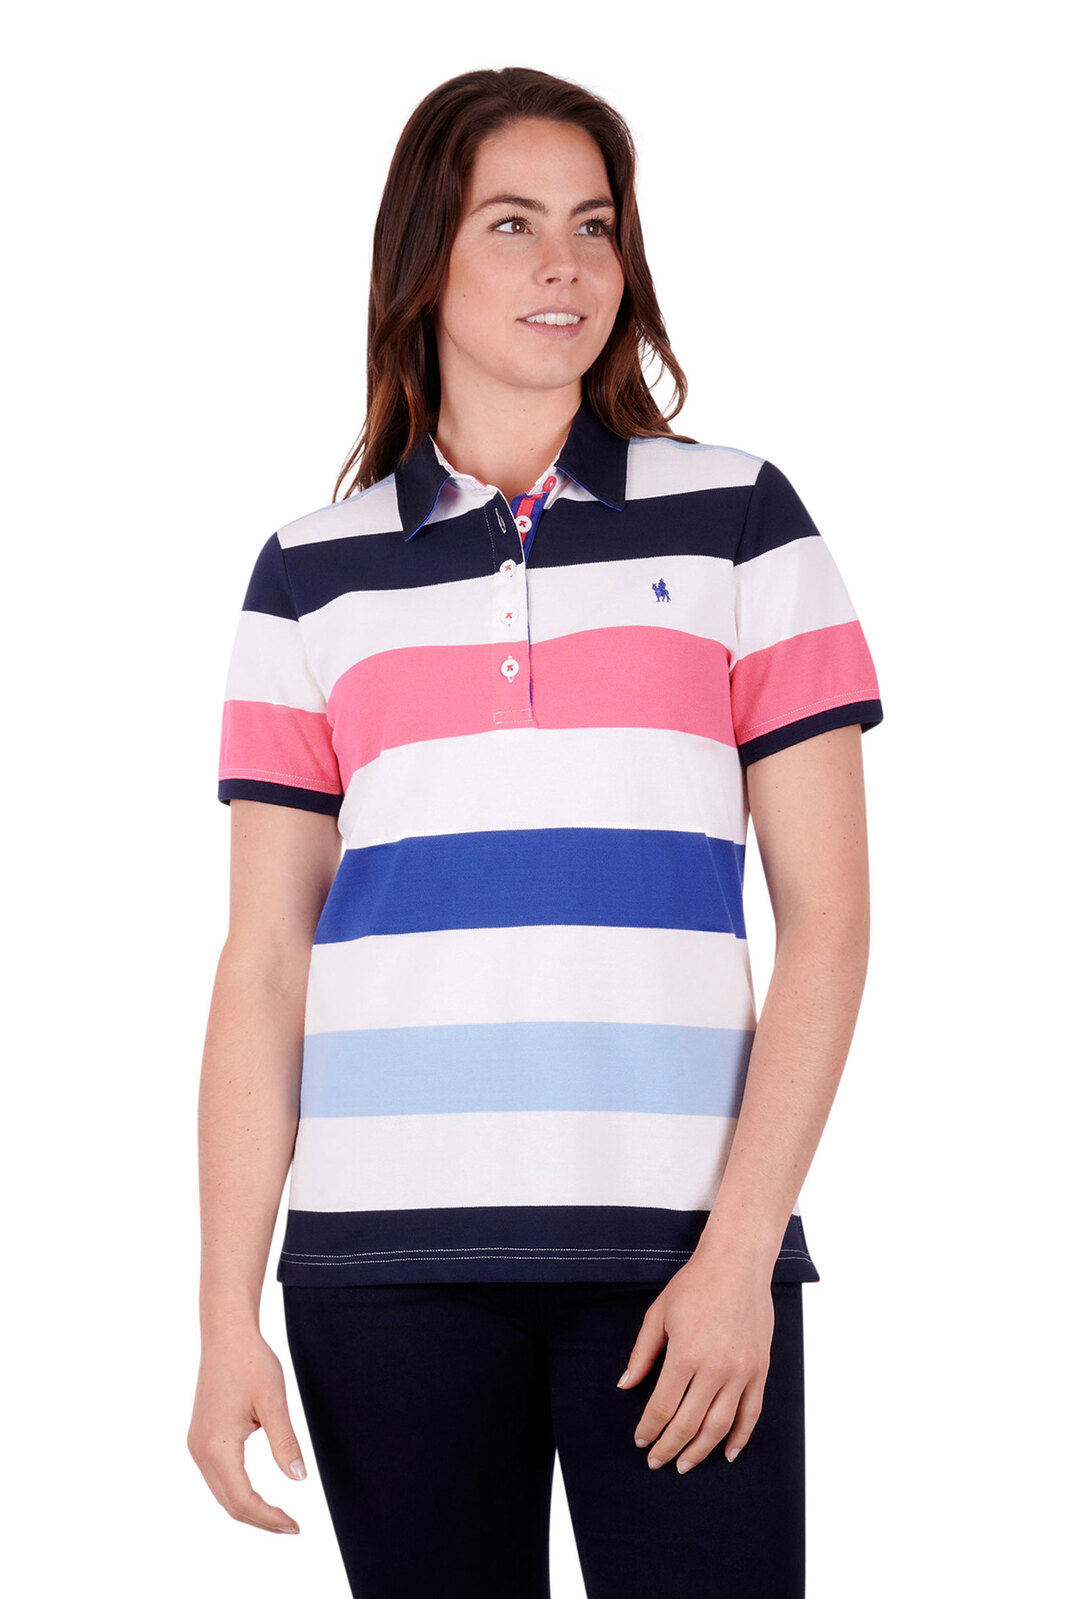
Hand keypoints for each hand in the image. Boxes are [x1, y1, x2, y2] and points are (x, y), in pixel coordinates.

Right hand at [187, 1328, 306, 1532]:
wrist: (226, 1336)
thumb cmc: (251, 1362)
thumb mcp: (274, 1401)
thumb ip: (284, 1441)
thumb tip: (298, 1479)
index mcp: (216, 1446)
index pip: (242, 1500)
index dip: (268, 1518)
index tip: (294, 1525)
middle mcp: (200, 1452)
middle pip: (229, 1503)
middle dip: (260, 1520)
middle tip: (292, 1526)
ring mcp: (197, 1446)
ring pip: (222, 1493)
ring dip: (248, 1508)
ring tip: (279, 1516)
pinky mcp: (200, 1439)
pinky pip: (218, 1478)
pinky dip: (237, 1493)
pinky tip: (258, 1495)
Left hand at [616, 1252, 774, 1472]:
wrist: (737, 1264)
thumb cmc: (694, 1285)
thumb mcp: (659, 1315)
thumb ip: (642, 1354)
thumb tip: (626, 1386)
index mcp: (685, 1355)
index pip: (663, 1407)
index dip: (649, 1429)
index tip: (641, 1441)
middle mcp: (715, 1369)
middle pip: (689, 1424)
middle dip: (670, 1447)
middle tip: (657, 1461)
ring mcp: (742, 1372)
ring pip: (719, 1426)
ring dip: (701, 1451)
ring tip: (686, 1465)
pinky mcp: (760, 1370)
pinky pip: (751, 1413)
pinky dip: (740, 1437)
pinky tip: (728, 1452)